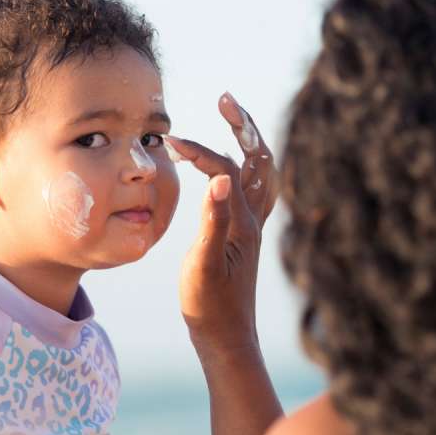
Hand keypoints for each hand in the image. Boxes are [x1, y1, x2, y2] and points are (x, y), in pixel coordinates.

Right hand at [165, 92, 278, 360]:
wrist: (226, 335)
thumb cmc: (210, 305)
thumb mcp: (204, 265)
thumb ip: (213, 221)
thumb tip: (220, 177)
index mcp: (243, 223)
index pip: (227, 171)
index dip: (202, 152)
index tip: (172, 141)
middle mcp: (255, 219)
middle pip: (260, 160)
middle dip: (245, 126)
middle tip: (226, 99)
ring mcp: (252, 225)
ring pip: (262, 173)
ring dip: (250, 142)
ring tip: (233, 120)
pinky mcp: (245, 233)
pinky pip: (254, 189)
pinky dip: (246, 166)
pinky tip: (229, 164)